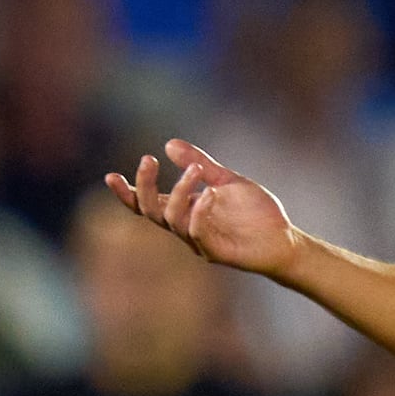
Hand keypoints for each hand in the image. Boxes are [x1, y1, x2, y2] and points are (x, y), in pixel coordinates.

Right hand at [109, 139, 300, 276]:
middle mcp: (186, 226)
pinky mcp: (215, 252)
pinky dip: (200, 212)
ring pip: (172, 219)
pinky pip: (198, 233)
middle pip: (151, 210)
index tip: (110, 176)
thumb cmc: (255, 213)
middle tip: (148, 160)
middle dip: (145, 186)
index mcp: (185, 209)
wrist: (284, 239)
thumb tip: (169, 144)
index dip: (128, 193)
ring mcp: (199, 240)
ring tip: (197, 170)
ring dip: (180, 191)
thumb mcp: (226, 179)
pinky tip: (210, 193)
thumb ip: (198, 163)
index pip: (148, 203)